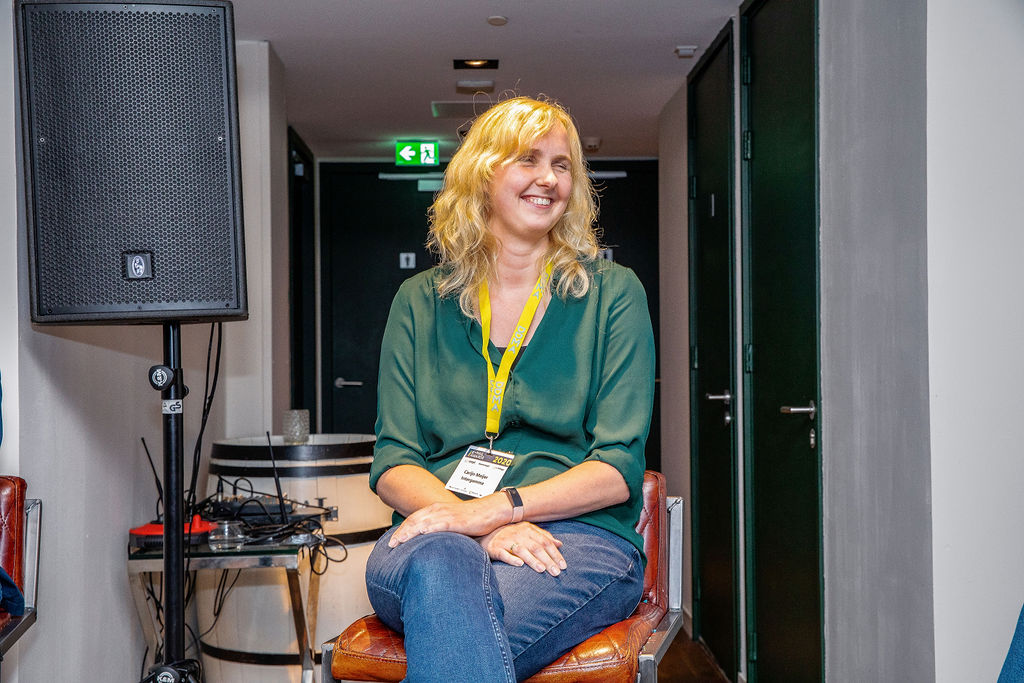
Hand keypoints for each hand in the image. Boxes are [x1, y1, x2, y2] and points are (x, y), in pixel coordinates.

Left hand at [388, 496, 507, 547]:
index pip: (414, 519)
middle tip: (391, 545)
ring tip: (398, 543)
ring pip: (421, 522)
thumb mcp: (454, 524)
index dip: (402, 530)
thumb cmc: (474, 519)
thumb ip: (442, 531)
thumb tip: (433, 545)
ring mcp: (445, 514)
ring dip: (408, 532)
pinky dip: (426, 530)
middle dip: (400, 533)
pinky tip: (419, 535)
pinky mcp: (454, 521)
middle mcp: (438, 510)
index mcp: (437, 510)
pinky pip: (437, 525)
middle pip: (413, 521)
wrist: (491, 511)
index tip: (394, 541)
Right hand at [478, 522, 567, 575]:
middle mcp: (518, 533)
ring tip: (542, 570)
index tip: (563, 565)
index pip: (545, 542)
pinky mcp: (495, 548)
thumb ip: (543, 537)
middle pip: (536, 547)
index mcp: (528, 529)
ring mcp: (506, 541)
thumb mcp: (527, 532)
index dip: (555, 554)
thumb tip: (559, 544)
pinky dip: (512, 559)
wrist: (486, 533)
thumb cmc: (510, 534)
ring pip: (522, 550)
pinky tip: (519, 565)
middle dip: (548, 560)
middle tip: (556, 572)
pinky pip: (504, 554)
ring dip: (532, 560)